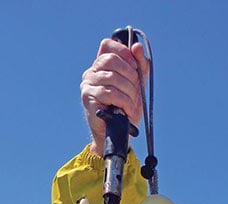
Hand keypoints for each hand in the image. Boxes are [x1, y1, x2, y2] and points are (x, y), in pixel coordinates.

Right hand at [81, 38, 148, 154]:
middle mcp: (92, 72)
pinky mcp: (88, 98)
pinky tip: (127, 110)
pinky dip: (124, 102)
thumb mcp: (137, 86)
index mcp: (101, 66)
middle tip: (136, 89)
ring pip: (112, 77)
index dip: (123, 51)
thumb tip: (137, 47)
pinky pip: (110, 93)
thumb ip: (140, 66)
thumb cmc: (126, 110)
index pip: (107, 45)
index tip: (135, 66)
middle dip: (129, 73)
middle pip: (111, 59)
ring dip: (129, 91)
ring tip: (133, 104)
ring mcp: (88, 84)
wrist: (117, 134)